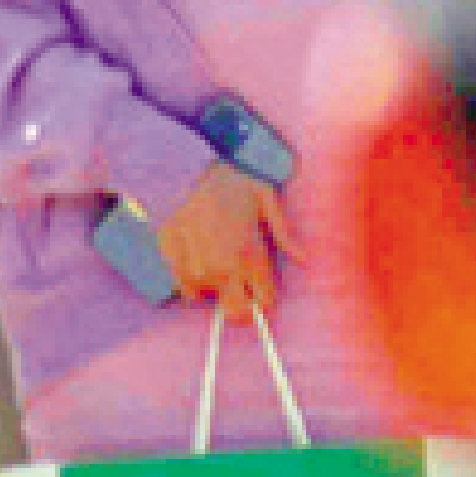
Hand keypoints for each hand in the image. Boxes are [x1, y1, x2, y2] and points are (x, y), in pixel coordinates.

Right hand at [148, 165, 287, 313]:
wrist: (190, 163)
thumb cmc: (233, 181)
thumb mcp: (268, 201)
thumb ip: (285, 235)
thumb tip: (305, 260)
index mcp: (250, 255)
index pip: (264, 301)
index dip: (264, 297)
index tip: (260, 289)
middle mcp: (222, 266)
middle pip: (235, 313)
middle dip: (240, 308)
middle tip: (238, 292)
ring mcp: (193, 263)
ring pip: (205, 298)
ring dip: (212, 288)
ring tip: (213, 263)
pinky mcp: (170, 255)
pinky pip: (180, 283)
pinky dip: (188, 278)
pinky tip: (193, 258)